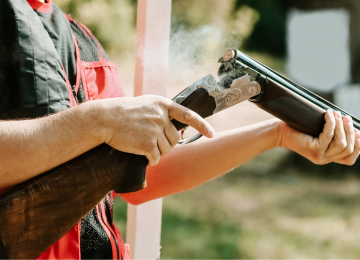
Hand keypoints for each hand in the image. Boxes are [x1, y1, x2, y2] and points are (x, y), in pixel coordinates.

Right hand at [95, 95, 214, 165]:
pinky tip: (141, 155)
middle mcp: (162, 116)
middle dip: (166, 144)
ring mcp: (155, 129)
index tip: (212, 134)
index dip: (202, 125)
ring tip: (142, 145)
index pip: (188, 115)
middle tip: (151, 142)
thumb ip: (161, 114)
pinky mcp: (147, 143)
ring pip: (166, 149)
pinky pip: (155, 158)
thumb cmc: (122, 112)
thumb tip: (177, 133)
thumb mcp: (145, 105)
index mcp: (163, 104)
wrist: (104, 118)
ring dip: (157, 152)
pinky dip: (150, 160)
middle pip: (175, 138)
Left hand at [278, 110, 359, 164]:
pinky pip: (328, 136)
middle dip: (350, 131)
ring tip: (337, 114)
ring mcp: (319, 156)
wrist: (280, 132)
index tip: (359, 132)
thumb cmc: (300, 129)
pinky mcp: (313, 150)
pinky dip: (331, 124)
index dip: (359, 146)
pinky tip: (328, 114)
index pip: (349, 159)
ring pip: (341, 143)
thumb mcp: (319, 132)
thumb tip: (350, 124)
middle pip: (348, 148)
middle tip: (346, 117)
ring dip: (341, 127)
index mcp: (328, 157)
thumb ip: (333, 133)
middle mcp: (325, 159)